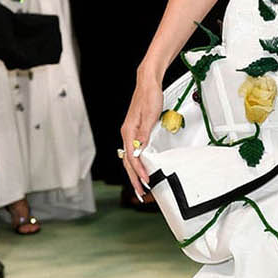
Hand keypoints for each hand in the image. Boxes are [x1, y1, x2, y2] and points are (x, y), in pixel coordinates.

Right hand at [120, 73, 162, 195]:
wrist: (148, 84)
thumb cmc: (149, 96)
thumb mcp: (150, 115)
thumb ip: (144, 133)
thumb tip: (140, 150)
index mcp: (128, 132)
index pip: (132, 157)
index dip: (139, 171)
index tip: (146, 181)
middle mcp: (127, 134)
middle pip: (128, 162)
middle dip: (134, 179)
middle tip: (141, 193)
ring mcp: (130, 134)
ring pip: (130, 159)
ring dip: (135, 174)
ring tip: (141, 186)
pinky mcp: (135, 132)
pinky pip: (134, 153)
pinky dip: (137, 164)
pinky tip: (141, 170)